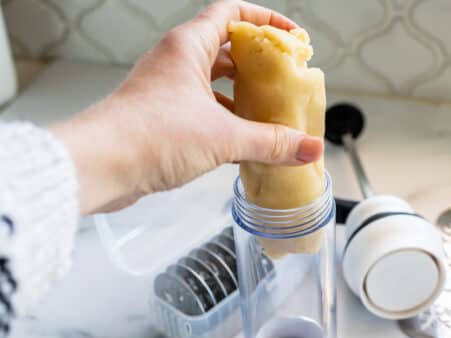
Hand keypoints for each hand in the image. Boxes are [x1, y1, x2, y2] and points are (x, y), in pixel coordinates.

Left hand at [50, 0, 323, 214]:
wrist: (99, 167)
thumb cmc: (147, 135)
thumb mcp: (223, 137)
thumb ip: (271, 142)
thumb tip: (308, 147)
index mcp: (188, 47)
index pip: (231, 13)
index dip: (265, 20)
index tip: (291, 37)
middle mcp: (176, 63)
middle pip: (226, 49)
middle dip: (259, 63)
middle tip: (286, 78)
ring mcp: (168, 91)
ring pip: (214, 83)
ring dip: (242, 96)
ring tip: (271, 114)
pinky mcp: (163, 119)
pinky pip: (203, 111)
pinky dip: (226, 122)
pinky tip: (245, 143)